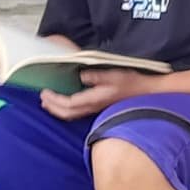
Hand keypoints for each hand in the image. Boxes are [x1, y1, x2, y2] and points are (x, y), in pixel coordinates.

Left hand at [40, 68, 156, 120]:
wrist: (147, 92)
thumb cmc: (132, 82)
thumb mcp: (114, 74)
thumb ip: (96, 76)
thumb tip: (81, 76)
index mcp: (95, 99)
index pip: (68, 103)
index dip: (54, 100)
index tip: (44, 92)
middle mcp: (93, 107)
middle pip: (67, 113)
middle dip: (52, 107)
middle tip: (42, 98)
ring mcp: (96, 109)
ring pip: (72, 115)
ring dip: (58, 110)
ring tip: (49, 103)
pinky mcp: (99, 107)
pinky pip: (78, 112)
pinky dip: (67, 110)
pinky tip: (66, 104)